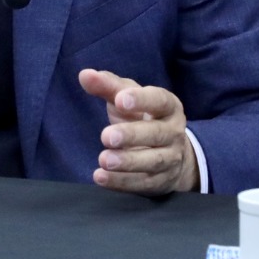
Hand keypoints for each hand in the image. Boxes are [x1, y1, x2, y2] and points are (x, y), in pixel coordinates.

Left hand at [79, 69, 197, 194]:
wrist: (169, 154)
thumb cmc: (142, 118)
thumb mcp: (127, 99)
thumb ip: (108, 86)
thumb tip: (85, 75)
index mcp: (169, 107)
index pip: (159, 100)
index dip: (141, 100)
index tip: (120, 99)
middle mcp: (174, 132)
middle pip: (157, 133)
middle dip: (132, 135)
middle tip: (106, 136)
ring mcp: (170, 158)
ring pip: (153, 161)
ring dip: (128, 162)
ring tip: (104, 159)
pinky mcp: (160, 181)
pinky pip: (143, 183)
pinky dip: (122, 182)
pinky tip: (101, 177)